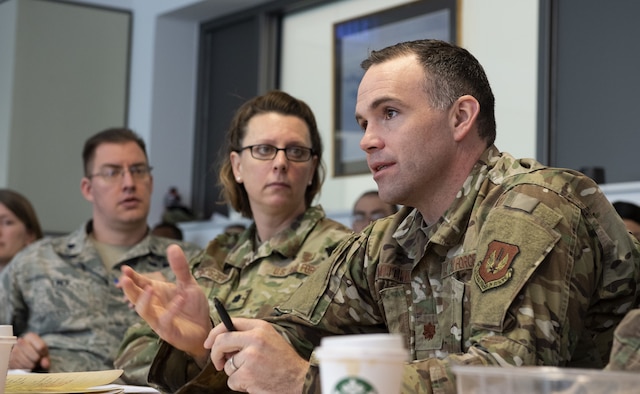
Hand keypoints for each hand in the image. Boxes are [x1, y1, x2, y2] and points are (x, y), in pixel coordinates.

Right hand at [9, 332, 49, 370]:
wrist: (25, 355)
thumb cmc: (36, 352)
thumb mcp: (43, 353)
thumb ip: (46, 359)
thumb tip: (46, 364)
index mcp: (30, 336)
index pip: (41, 347)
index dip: (43, 354)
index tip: (43, 355)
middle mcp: (20, 341)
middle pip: (31, 353)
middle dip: (36, 359)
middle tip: (37, 360)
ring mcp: (13, 350)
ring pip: (24, 360)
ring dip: (30, 365)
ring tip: (33, 364)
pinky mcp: (10, 359)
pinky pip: (18, 366)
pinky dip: (24, 368)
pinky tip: (26, 366)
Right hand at [118, 244, 211, 362]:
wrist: (204, 328)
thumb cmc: (192, 306)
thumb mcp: (189, 283)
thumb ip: (180, 267)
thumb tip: (172, 246)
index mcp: (157, 293)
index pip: (140, 284)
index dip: (131, 277)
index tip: (124, 269)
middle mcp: (154, 306)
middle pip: (136, 298)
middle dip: (129, 289)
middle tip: (124, 279)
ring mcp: (159, 320)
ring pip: (145, 311)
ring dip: (144, 300)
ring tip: (149, 288)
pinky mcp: (168, 331)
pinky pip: (166, 321)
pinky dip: (172, 310)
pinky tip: (180, 298)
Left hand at [205, 318, 308, 392]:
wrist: (299, 379)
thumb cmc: (284, 360)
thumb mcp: (270, 338)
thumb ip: (249, 335)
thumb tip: (223, 342)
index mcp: (260, 327)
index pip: (229, 323)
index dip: (215, 333)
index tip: (209, 343)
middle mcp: (255, 338)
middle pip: (221, 341)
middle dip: (215, 354)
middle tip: (219, 363)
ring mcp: (250, 356)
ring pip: (227, 365)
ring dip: (235, 373)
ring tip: (253, 373)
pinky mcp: (247, 374)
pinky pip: (232, 380)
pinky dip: (239, 384)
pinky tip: (254, 382)